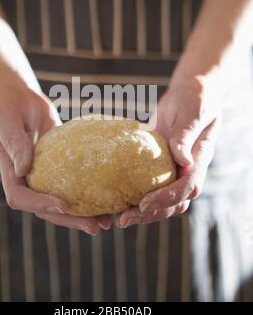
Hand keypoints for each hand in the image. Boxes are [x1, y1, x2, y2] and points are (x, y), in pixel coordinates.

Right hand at [0, 80, 111, 234]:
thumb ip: (14, 144)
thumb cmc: (6, 105)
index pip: (20, 197)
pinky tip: (107, 193)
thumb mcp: (6, 121)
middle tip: (95, 227)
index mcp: (10, 170)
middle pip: (45, 207)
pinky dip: (87, 189)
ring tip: (107, 220)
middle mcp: (26, 176)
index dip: (39, 205)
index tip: (62, 205)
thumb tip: (22, 170)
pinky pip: (73, 179)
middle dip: (69, 219)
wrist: (16, 94)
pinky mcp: (59, 161)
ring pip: (61, 197)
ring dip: (82, 211)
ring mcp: (44, 171)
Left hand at [116, 77, 220, 227]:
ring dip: (141, 211)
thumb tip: (182, 161)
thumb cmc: (194, 100)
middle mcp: (187, 171)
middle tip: (123, 219)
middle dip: (149, 214)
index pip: (187, 188)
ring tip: (116, 217)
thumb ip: (187, 136)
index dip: (167, 199)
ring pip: (161, 201)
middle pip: (173, 203)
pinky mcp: (159, 166)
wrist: (189, 94)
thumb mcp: (193, 114)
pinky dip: (134, 195)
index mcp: (199, 160)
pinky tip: (115, 199)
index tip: (144, 203)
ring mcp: (173, 170)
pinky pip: (149, 186)